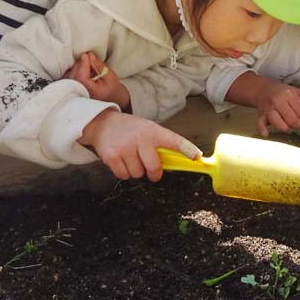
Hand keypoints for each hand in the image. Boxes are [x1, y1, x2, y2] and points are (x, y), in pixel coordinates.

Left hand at [64, 52, 129, 109]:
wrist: (110, 98)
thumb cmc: (111, 88)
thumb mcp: (109, 76)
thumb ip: (99, 65)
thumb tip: (90, 55)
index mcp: (90, 92)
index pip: (81, 77)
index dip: (83, 64)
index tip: (86, 55)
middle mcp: (79, 95)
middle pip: (73, 74)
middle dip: (80, 64)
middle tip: (88, 59)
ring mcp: (73, 93)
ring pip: (68, 75)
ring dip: (76, 68)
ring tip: (87, 68)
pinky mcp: (69, 91)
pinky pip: (66, 77)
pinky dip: (72, 71)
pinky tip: (81, 72)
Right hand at [78, 109, 200, 181]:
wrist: (101, 123)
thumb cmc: (129, 129)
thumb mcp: (147, 129)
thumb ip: (159, 144)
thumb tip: (175, 164)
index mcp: (152, 130)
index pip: (174, 140)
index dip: (187, 149)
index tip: (197, 157)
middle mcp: (140, 138)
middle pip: (154, 168)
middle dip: (154, 173)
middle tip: (151, 171)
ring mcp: (125, 148)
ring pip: (138, 174)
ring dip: (136, 171)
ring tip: (130, 157)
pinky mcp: (112, 157)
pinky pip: (124, 175)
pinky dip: (124, 172)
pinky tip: (121, 160)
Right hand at [255, 82, 299, 136]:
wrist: (263, 90)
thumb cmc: (282, 92)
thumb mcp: (296, 91)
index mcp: (288, 94)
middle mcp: (277, 101)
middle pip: (292, 120)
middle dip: (297, 124)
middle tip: (297, 122)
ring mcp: (268, 109)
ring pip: (280, 124)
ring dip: (286, 128)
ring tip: (287, 124)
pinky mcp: (261, 116)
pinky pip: (260, 124)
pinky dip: (263, 130)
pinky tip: (266, 133)